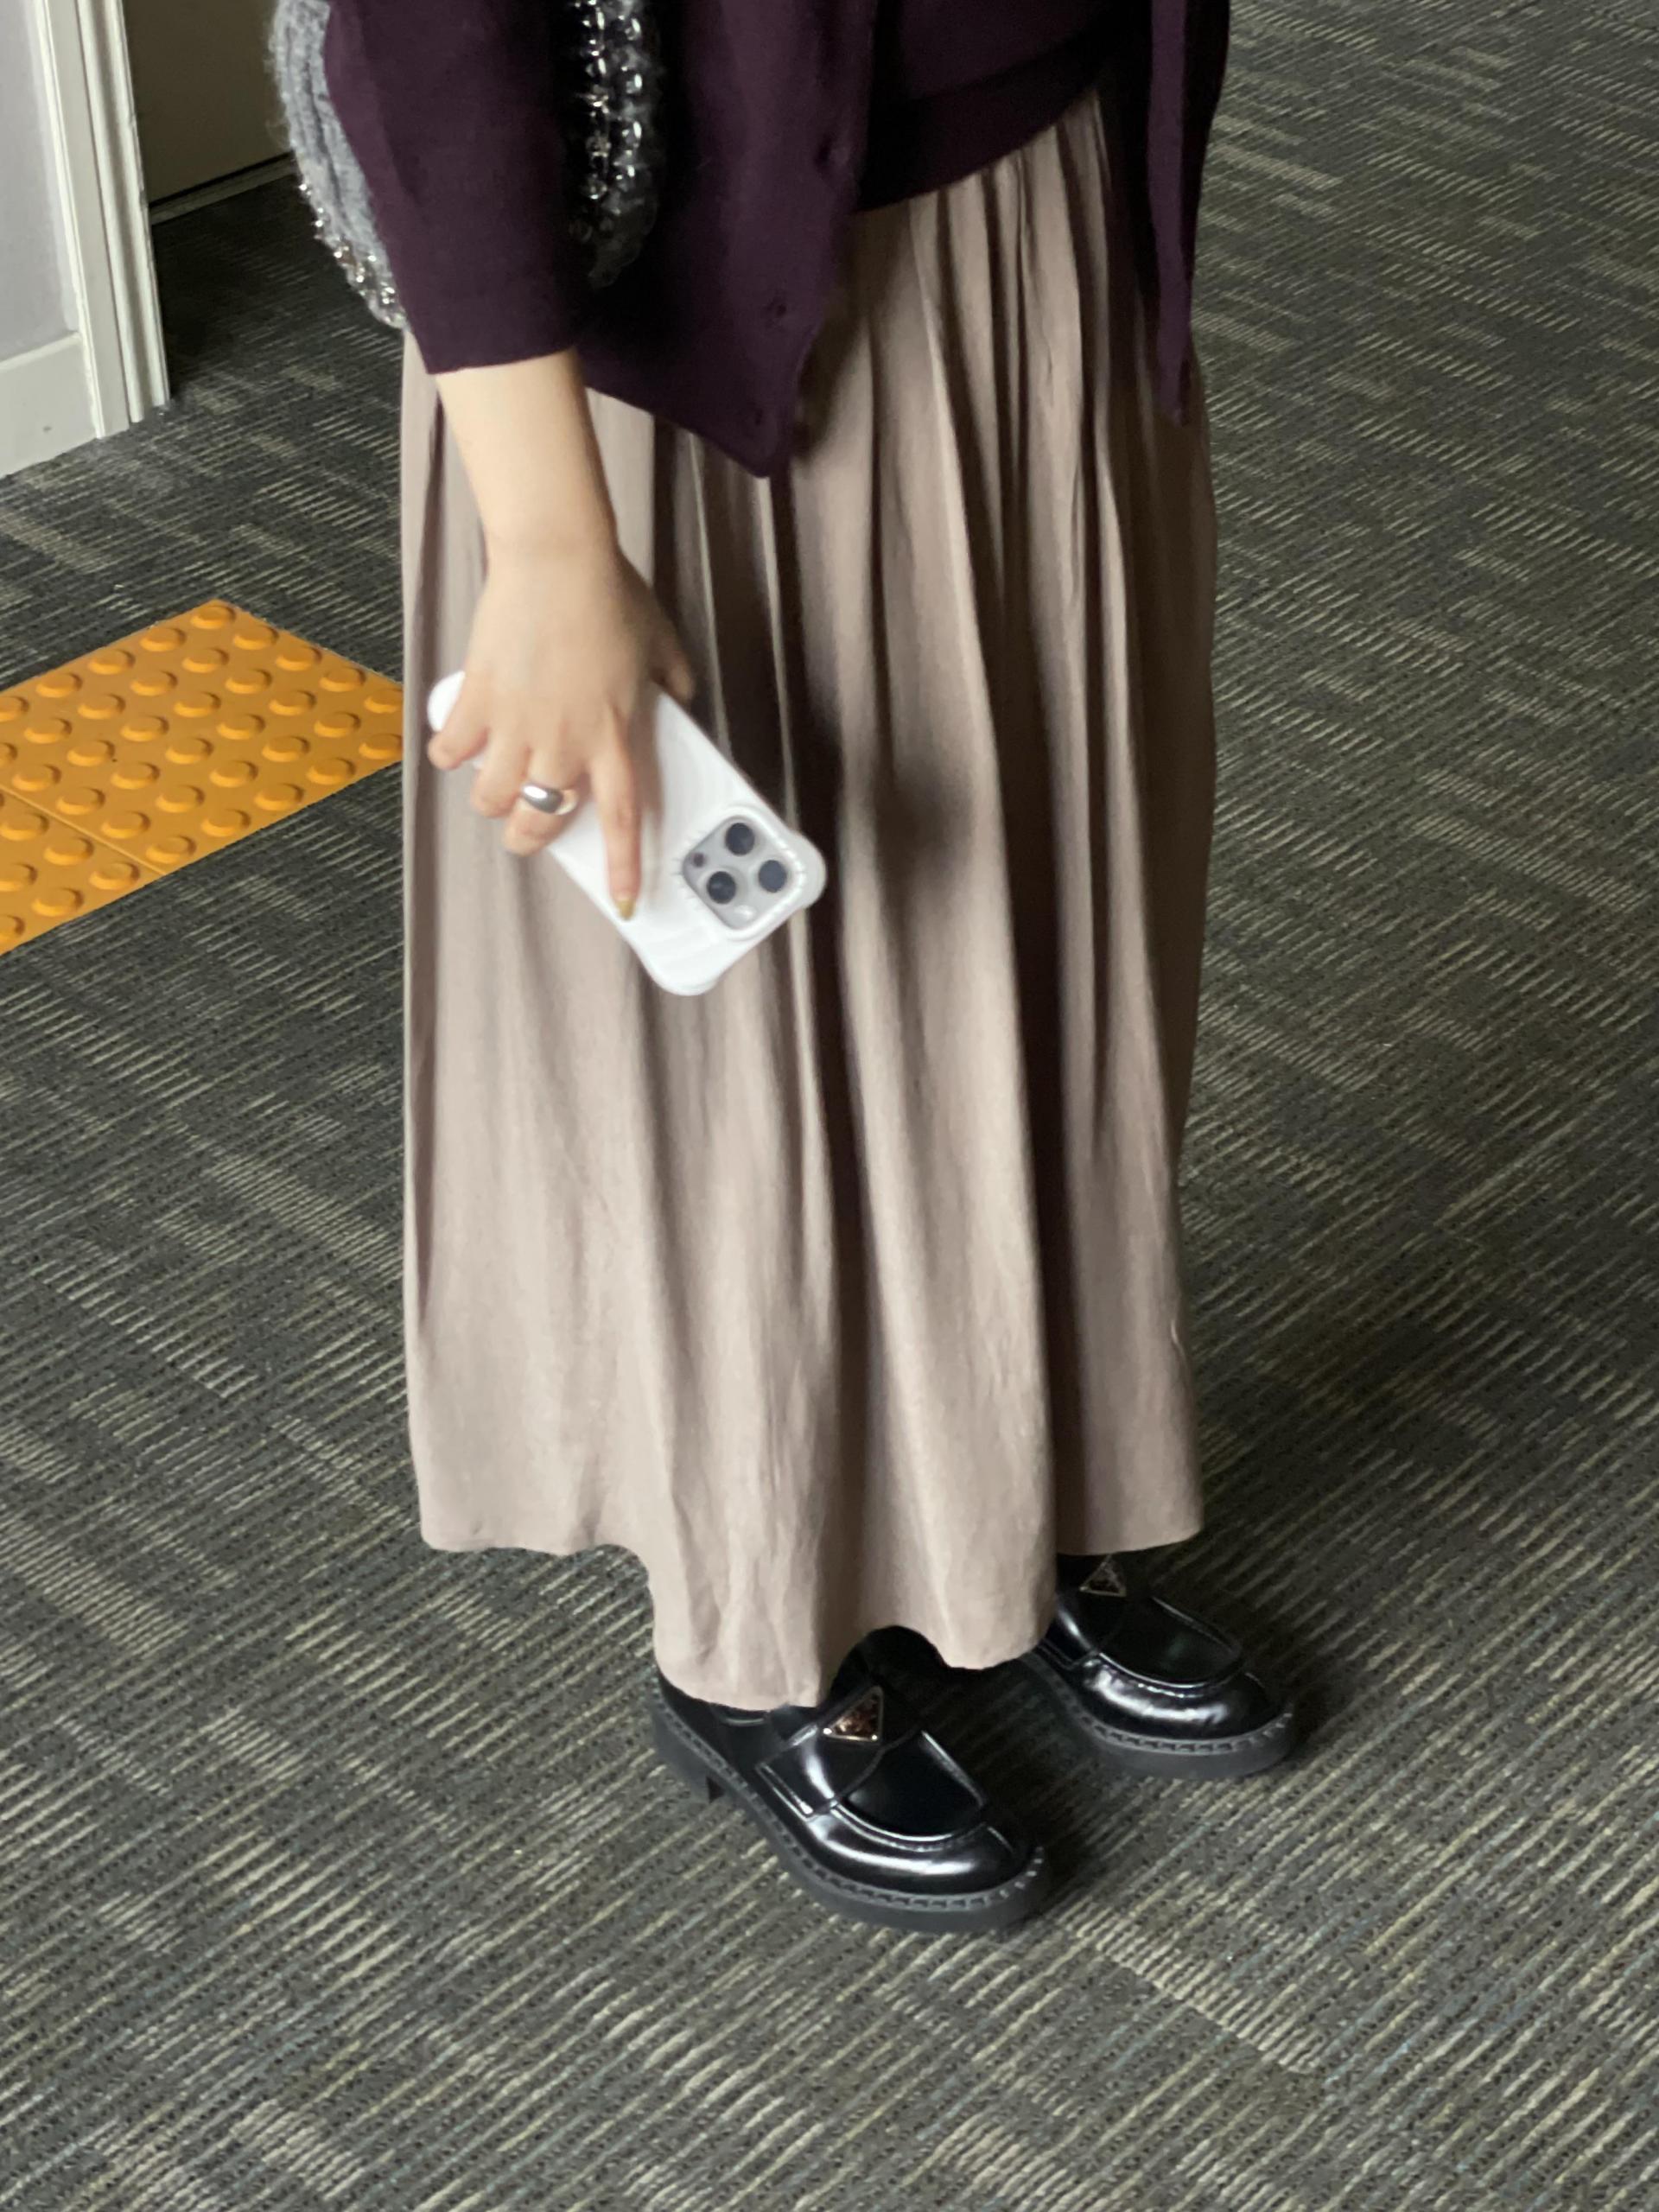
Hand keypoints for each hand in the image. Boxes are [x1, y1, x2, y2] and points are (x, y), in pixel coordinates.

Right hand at [427, 538, 695, 914]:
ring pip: (491, 799)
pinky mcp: (479, 701)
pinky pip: (453, 752)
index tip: (623, 902)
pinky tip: (455, 746)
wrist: (556, 558)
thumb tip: (681, 697)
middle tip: (524, 831)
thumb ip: (673, 680)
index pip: (622, 818)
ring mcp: (519, 726)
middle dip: (528, 839)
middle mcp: (566, 742)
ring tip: (491, 785)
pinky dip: (450, 755)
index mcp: (615, 735)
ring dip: (489, 801)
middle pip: (541, 822)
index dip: (621, 866)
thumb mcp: (660, 642)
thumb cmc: (608, 593)